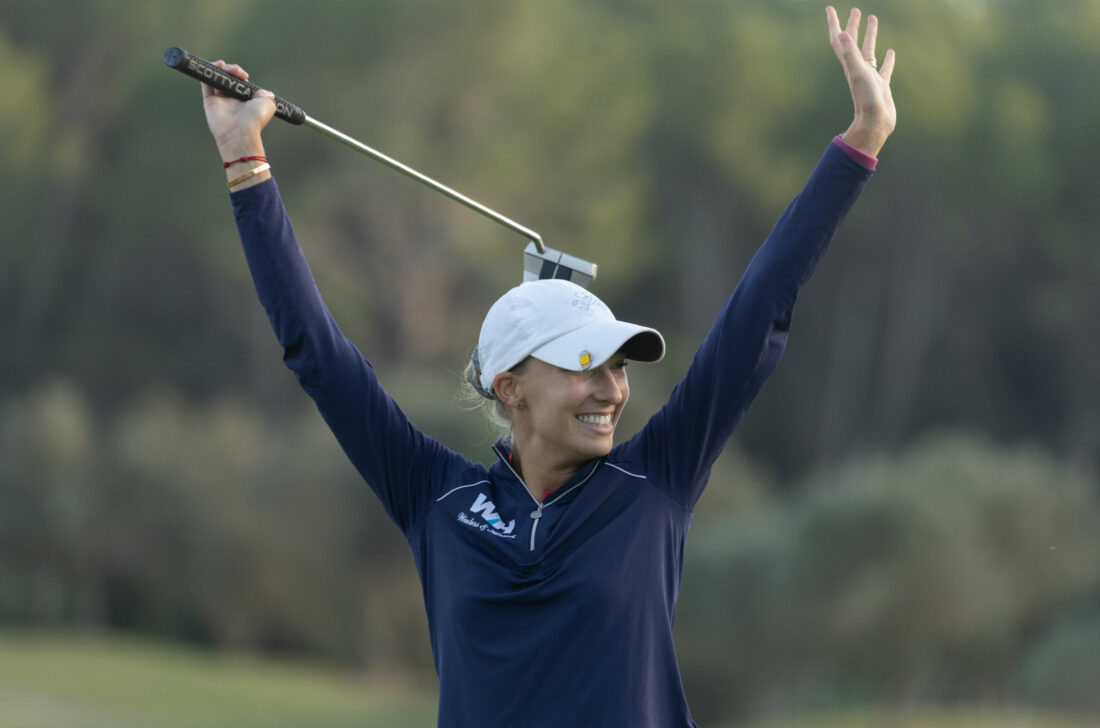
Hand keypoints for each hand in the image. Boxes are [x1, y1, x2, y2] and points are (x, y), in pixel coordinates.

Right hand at [201, 60, 276, 160]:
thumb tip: (267, 94)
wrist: (241, 131)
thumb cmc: (255, 119)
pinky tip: (217, 65)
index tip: (245, 76)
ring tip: (224, 64)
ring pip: (217, 80)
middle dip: (232, 71)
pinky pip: (206, 84)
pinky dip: (208, 73)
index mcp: (246, 102)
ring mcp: (220, 102)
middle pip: (228, 80)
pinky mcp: (210, 102)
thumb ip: (265, 95)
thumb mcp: (267, 104)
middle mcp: (232, 101)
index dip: (241, 75)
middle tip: (237, 72)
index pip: (241, 84)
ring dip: (220, 69)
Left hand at [827, 6, 895, 156]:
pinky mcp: (881, 86)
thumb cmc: (866, 100)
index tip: (830, 8)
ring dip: (869, 35)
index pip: (839, 40)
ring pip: (869, 51)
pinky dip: (886, 59)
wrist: (876, 124)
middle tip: (856, 10)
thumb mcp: (858, 73)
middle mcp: (857, 69)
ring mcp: (869, 77)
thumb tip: (841, 33)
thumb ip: (850, 54)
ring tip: (873, 19)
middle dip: (853, 26)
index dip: (834, 24)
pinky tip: (891, 51)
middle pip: (853, 43)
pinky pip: (883, 68)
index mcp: (850, 64)